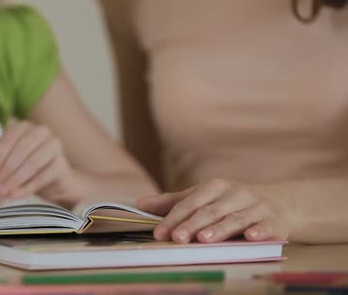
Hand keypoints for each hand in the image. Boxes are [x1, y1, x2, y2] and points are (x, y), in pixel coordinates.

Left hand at [0, 121, 73, 202]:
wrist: (53, 181)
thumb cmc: (25, 167)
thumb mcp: (10, 161)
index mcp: (24, 126)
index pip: (9, 139)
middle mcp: (41, 132)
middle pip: (21, 150)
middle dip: (5, 169)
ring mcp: (54, 146)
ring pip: (33, 162)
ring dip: (15, 179)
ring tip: (3, 191)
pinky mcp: (62, 164)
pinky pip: (43, 176)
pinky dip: (28, 187)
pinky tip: (16, 195)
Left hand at [137, 179, 292, 242]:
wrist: (285, 202)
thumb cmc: (235, 201)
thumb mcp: (205, 197)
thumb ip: (174, 201)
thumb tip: (140, 203)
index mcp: (215, 187)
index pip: (190, 203)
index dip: (173, 218)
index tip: (159, 233)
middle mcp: (235, 194)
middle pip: (210, 211)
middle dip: (192, 224)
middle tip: (177, 238)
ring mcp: (256, 207)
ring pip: (235, 219)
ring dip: (220, 229)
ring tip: (204, 239)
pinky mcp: (276, 221)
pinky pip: (267, 226)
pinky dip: (259, 231)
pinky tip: (250, 237)